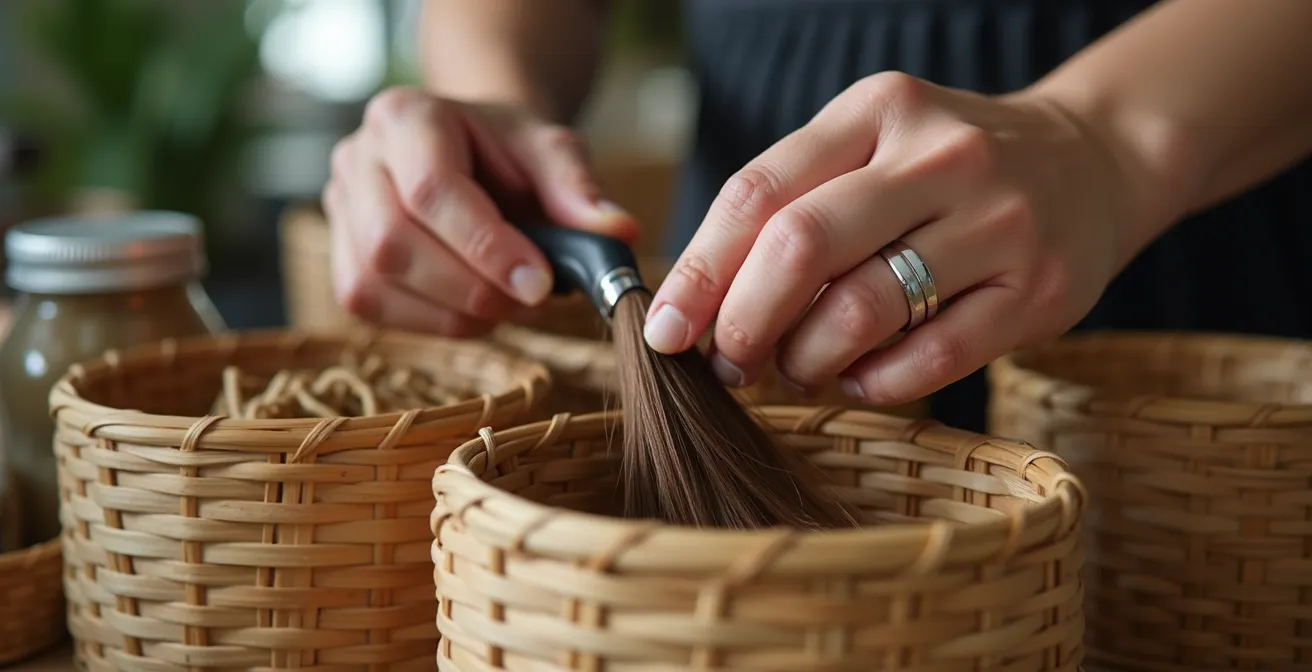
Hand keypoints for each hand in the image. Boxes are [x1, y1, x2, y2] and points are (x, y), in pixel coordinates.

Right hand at [323, 86, 638, 334]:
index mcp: (405, 117)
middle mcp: (357, 158)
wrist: (473, 153)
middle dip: (470, 287)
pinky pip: (370, 303)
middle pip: (392, 241)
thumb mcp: (552, 152)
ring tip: (509, 304)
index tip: (539, 283)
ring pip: (373, 281)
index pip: (432, 190)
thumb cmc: (510, 153)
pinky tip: (474, 309)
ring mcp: (339, 209)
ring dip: (452, 312)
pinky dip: (431, 320)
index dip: (485, 246)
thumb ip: (580, 190)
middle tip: (531, 301)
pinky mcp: (340, 256)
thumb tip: (618, 234)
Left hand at [644, 72, 1163, 405]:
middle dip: (743, 320)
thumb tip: (697, 301)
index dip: (699, 270)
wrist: (1091, 163)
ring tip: (796, 367)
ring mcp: (996, 222)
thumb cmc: (944, 171)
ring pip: (862, 309)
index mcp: (877, 111)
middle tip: (727, 361)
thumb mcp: (870, 148)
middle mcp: (938, 156)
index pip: (759, 192)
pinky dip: (873, 383)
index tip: (664, 327)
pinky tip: (857, 378)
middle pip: (802, 246)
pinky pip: (929, 359)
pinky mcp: (1037, 290)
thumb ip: (790, 204)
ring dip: (805, 358)